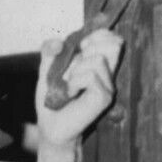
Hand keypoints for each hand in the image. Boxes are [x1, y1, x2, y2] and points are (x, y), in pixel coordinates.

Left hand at [35, 28, 123, 150]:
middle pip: (114, 44)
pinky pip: (90, 76)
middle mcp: (108, 74)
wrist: (50, 126)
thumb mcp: (47, 70)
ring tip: (68, 85)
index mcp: (101, 65)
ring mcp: (109, 87)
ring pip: (97, 59)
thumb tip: (58, 43)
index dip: (98, 35)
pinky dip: (74, 81)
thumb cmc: (52, 100)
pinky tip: (70, 93)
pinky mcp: (104, 98)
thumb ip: (50, 51)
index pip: (114, 39)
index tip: (80, 46)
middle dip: (88, 49)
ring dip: (75, 69)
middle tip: (73, 67)